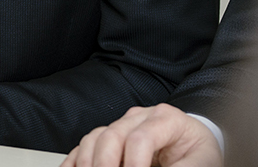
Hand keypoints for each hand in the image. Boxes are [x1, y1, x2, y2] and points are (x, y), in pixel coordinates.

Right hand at [61, 104, 221, 166]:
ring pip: (95, 137)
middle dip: (105, 162)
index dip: (134, 163)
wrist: (195, 144)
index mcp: (167, 119)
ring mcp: (122, 124)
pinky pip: (87, 144)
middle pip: (112, 134)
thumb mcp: (202, 162)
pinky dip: (77, 160)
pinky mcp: (111, 136)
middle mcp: (140, 117)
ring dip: (89, 161)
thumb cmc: (199, 153)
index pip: (141, 137)